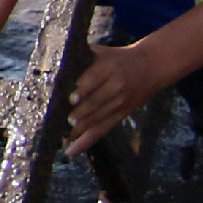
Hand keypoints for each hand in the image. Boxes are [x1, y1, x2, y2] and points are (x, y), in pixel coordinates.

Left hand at [63, 36, 180, 153]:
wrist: (151, 66)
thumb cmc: (116, 58)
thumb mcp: (101, 52)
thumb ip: (80, 54)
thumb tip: (50, 60)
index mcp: (108, 67)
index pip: (93, 79)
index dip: (82, 90)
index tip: (69, 99)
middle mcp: (115, 86)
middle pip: (95, 102)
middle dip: (78, 114)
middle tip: (60, 122)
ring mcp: (119, 103)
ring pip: (97, 119)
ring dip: (78, 130)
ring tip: (59, 137)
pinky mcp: (120, 115)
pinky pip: (102, 130)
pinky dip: (86, 142)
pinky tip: (71, 151)